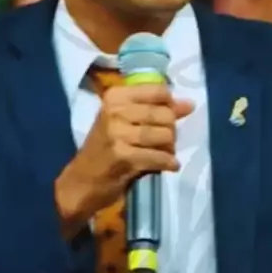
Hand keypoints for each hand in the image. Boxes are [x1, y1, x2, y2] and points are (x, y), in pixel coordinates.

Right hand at [56, 83, 193, 232]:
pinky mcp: (123, 156)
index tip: (168, 118)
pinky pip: (160, 157)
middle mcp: (115, 111)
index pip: (158, 91)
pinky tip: (168, 166)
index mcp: (115, 96)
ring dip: (170, 148)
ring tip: (162, 154)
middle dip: (171, 131)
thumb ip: (155, 110)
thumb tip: (189, 104)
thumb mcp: (123, 122)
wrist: (81, 181)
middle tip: (164, 142)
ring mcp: (118, 133)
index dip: (171, 105)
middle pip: (165, 114)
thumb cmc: (105, 149)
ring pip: (165, 135)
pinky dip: (169, 163)